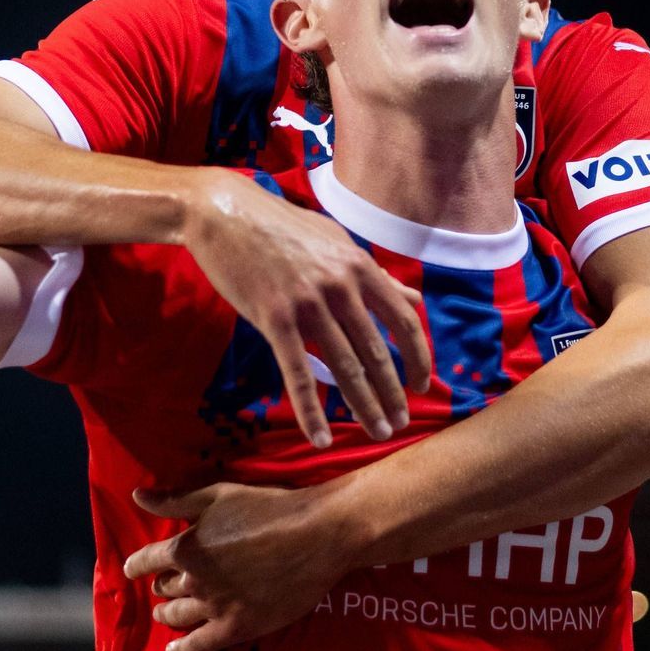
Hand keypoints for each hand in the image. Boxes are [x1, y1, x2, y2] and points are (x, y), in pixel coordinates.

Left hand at [124, 480, 355, 650]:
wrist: (314, 536)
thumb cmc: (268, 507)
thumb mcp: (218, 495)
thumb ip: (174, 500)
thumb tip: (136, 496)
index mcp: (185, 547)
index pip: (147, 560)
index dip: (136, 565)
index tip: (131, 569)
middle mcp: (194, 581)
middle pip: (165, 589)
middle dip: (161, 586)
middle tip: (164, 586)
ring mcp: (215, 607)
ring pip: (178, 616)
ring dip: (168, 614)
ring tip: (166, 613)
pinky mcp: (238, 627)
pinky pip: (200, 645)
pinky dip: (183, 650)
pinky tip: (174, 650)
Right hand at [184, 170, 429, 448]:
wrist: (228, 213)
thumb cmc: (284, 227)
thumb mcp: (337, 243)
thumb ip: (375, 276)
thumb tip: (413, 298)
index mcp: (360, 267)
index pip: (403, 320)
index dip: (417, 358)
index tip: (421, 385)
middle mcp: (341, 286)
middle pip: (377, 351)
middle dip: (393, 393)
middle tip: (401, 423)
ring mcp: (308, 303)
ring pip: (344, 367)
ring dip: (364, 406)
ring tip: (378, 432)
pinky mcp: (274, 319)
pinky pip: (297, 373)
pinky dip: (311, 411)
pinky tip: (321, 437)